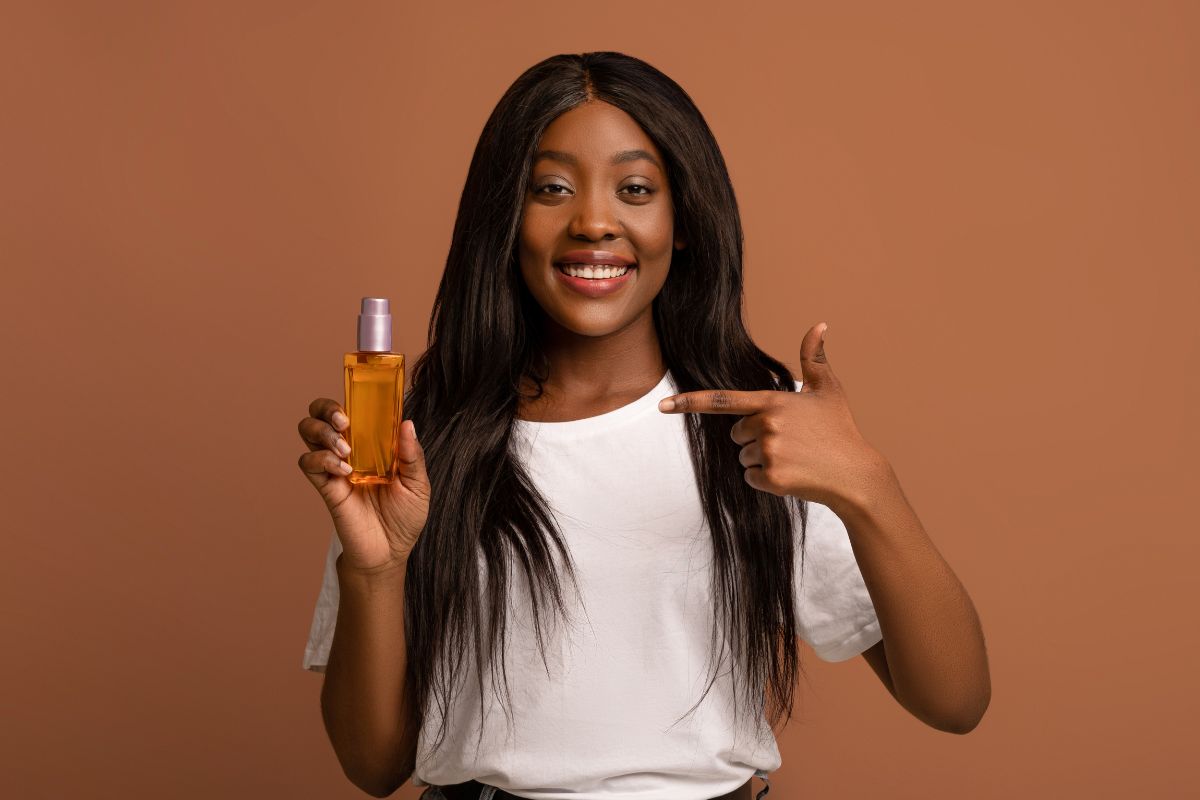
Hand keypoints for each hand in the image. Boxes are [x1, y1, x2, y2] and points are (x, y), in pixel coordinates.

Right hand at [297, 399, 430, 572]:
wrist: (390, 552)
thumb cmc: (405, 517)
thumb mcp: (418, 485)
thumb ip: (412, 456)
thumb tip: (406, 423)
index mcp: (372, 444)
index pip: (354, 410)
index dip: (351, 397)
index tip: (360, 396)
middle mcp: (350, 450)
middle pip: (320, 414)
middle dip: (326, 409)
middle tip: (344, 422)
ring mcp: (334, 467)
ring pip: (308, 432)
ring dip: (322, 432)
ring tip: (344, 449)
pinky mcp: (325, 487)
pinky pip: (308, 463)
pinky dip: (322, 460)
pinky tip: (343, 470)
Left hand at [657, 322, 887, 513]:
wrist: (855, 475)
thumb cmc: (840, 430)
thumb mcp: (828, 390)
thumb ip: (814, 357)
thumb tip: (820, 324)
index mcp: (773, 402)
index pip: (722, 400)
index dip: (689, 402)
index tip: (663, 405)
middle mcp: (766, 425)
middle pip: (736, 433)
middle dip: (755, 438)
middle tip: (789, 441)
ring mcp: (768, 452)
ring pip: (743, 457)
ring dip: (762, 460)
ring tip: (794, 458)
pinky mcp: (771, 479)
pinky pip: (751, 478)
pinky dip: (766, 480)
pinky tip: (792, 475)